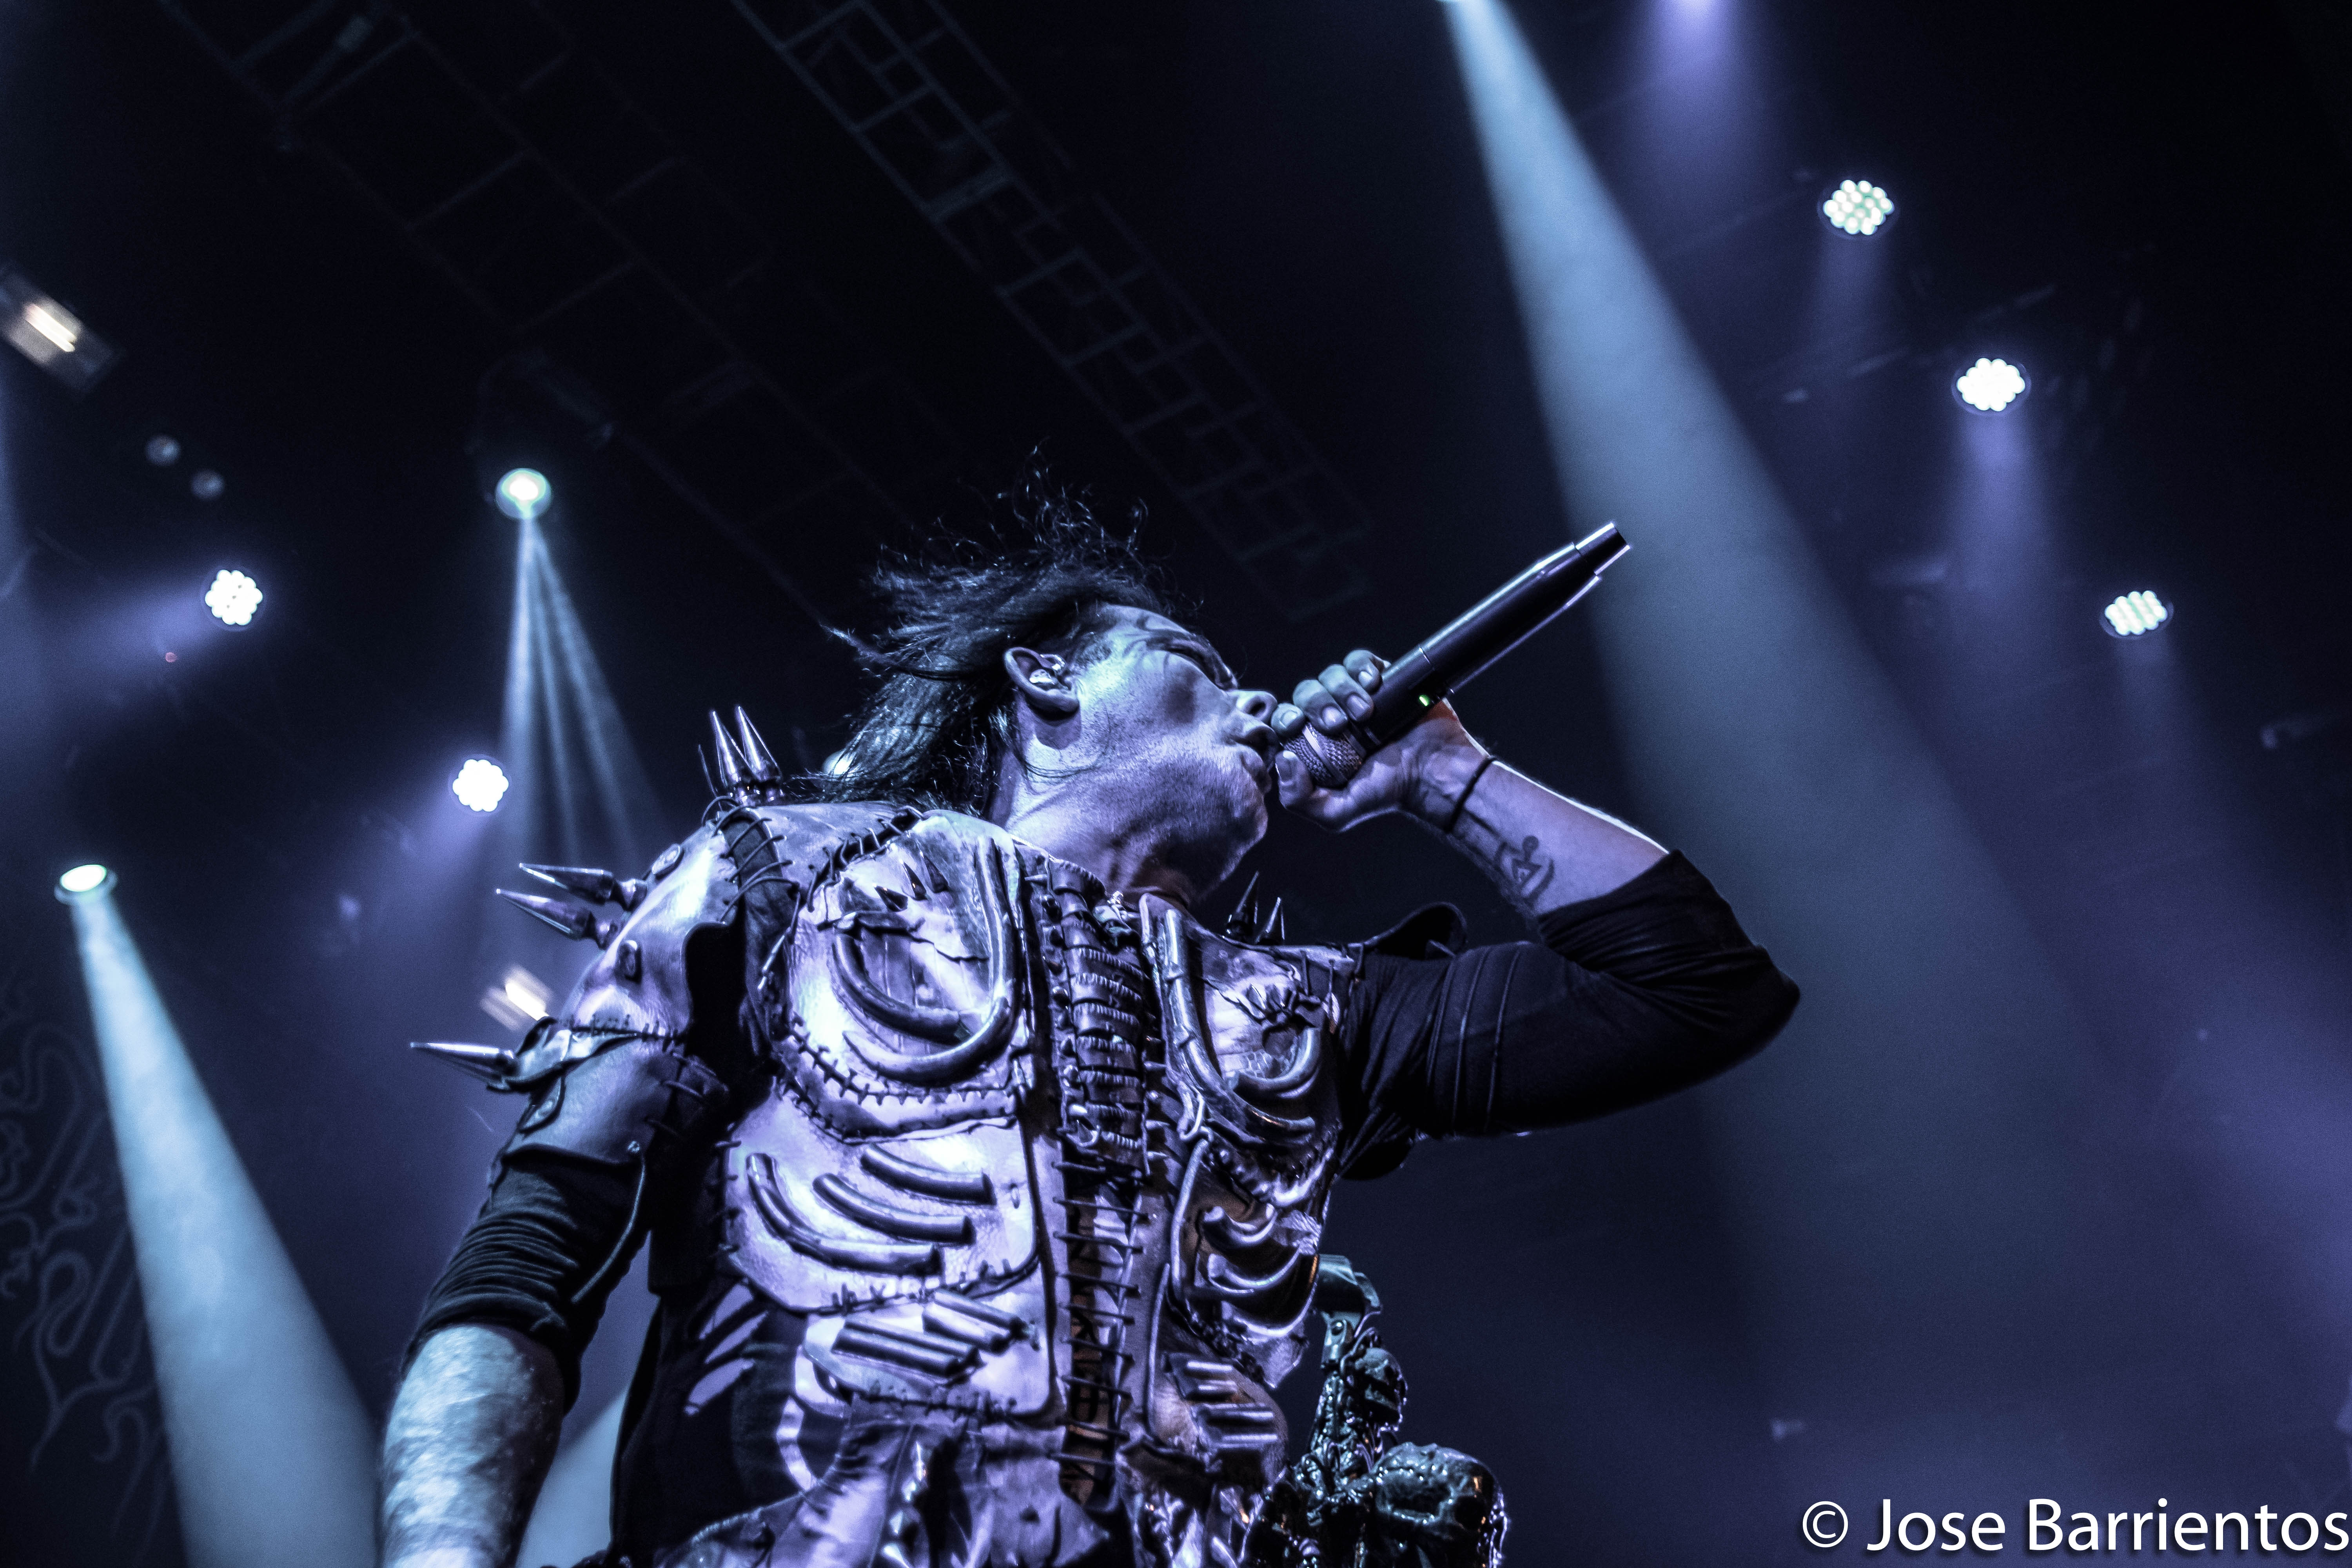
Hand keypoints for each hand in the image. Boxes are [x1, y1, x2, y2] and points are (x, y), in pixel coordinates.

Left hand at [1271, 650, 1489, 831]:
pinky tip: (1372, 683)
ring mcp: (1355, 696)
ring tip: (1366, 712)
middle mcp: (1332, 716)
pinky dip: (1360, 666)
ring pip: (1330, 675)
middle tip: (1338, 724)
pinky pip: (1358, 660)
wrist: (1434, 771)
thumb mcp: (1336, 813)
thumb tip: (1283, 758)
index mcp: (1315, 743)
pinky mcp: (1380, 679)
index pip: (1285, 720)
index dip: (1284, 717)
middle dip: (1316, 704)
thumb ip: (1299, 799)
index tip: (1297, 725)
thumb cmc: (1388, 793)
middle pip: (1306, 692)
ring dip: (1342, 689)